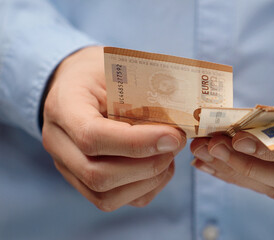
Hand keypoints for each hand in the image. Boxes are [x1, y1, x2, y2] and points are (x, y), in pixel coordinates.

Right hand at [42, 46, 185, 210]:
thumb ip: (142, 94)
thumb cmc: (102, 72)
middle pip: (98, 175)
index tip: (173, 135)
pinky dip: (146, 189)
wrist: (78, 83)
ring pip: (105, 197)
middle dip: (148, 165)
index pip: (92, 136)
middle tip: (176, 144)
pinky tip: (161, 167)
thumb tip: (184, 120)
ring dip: (148, 180)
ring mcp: (67, 167)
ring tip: (170, 155)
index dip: (138, 142)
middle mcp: (58, 143)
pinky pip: (113, 201)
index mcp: (64, 106)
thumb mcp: (119, 68)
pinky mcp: (82, 182)